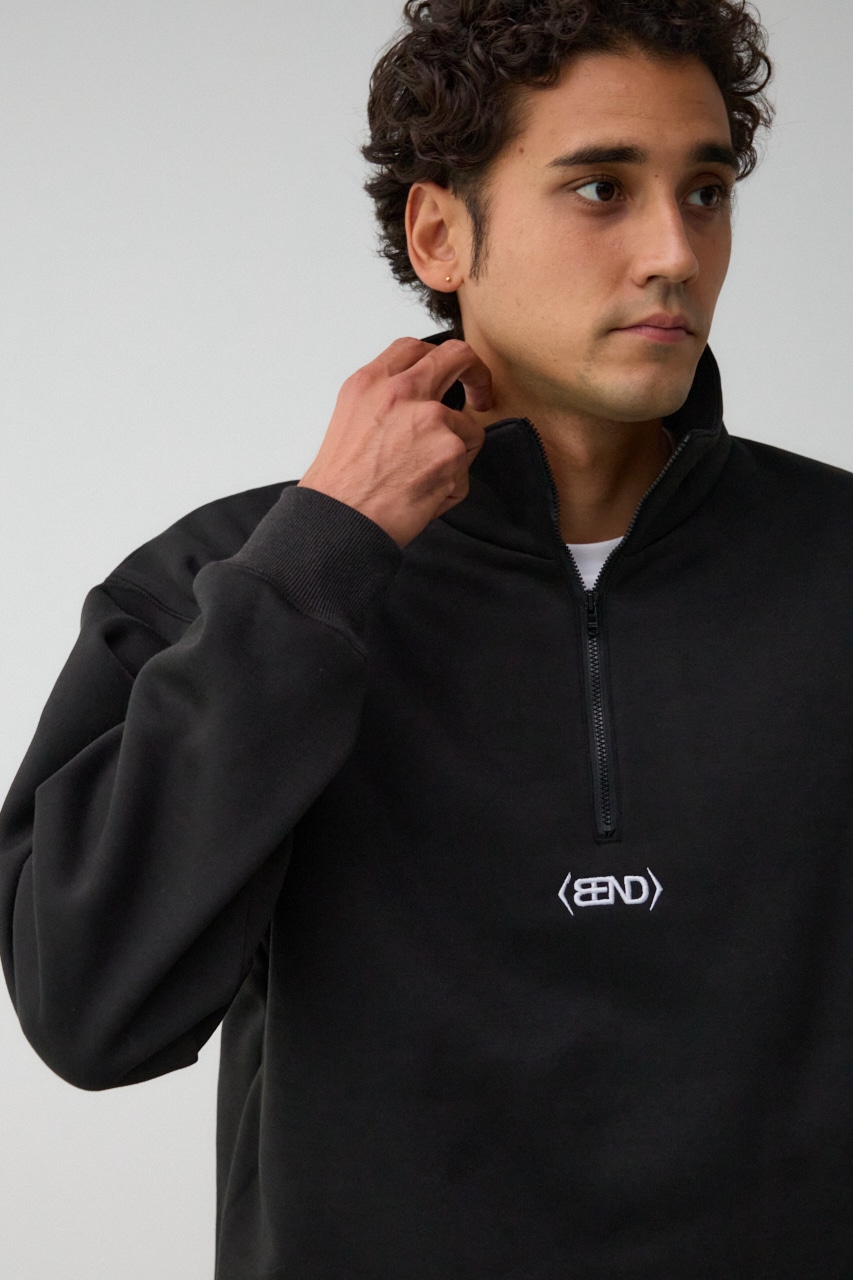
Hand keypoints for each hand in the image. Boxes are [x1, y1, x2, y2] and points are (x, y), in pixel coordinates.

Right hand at [297, 337, 492, 546]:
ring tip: (420, 482)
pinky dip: (450, 489)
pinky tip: (422, 498)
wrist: (340, 520)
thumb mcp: (350, 420)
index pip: (416, 348)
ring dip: (454, 458)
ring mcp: (430, 418)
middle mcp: (402, 391)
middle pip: (458, 357)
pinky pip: (465, 470)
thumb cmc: (340, 485)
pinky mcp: (450, 450)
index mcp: (371, 382)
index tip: (450, 375)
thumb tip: (419, 403)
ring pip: (468, 430)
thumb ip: (385, 402)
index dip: (439, 359)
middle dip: (478, 375)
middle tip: (481, 398)